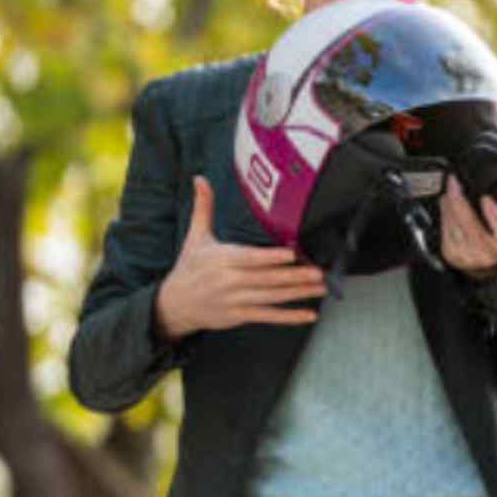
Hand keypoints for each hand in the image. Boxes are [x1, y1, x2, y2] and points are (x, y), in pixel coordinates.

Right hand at [154, 177, 326, 341]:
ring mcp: (235, 300)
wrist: (175, 304)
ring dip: (298, 293)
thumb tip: (200, 179)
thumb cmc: (189, 267)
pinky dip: (289, 317)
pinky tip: (309, 315)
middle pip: (265, 279)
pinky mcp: (240, 315)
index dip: (270, 257)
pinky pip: (268, 316)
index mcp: (220, 259)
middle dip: (293, 276)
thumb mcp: (195, 237)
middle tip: (317, 272)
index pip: (248, 258)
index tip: (291, 253)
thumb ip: (203, 207)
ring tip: (321, 287)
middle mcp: (228, 281)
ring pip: (271, 297)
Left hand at [441, 145, 496, 281]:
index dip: (494, 216)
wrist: (486, 264)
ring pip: (454, 224)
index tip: (486, 199)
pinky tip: (446, 203)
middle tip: (454, 180)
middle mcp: (489, 252)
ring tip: (450, 189)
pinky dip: (444, 213)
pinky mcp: (452, 255)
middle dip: (459, 201)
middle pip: (470, 224)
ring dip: (449, 204)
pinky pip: (444, 229)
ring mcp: (469, 255)